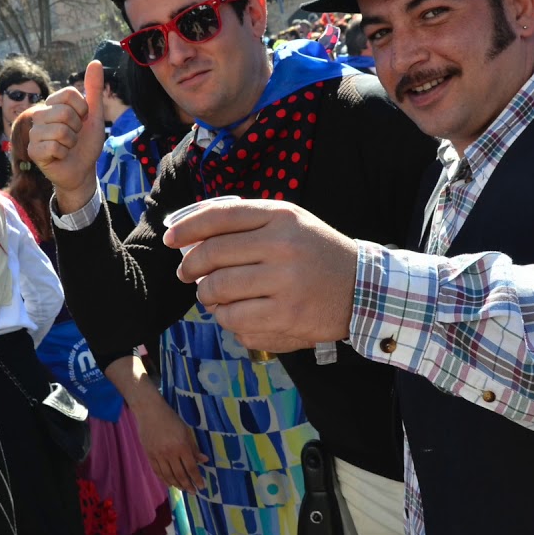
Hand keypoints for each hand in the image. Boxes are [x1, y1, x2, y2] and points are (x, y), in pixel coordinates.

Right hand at [26, 59, 105, 211]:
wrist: (82, 170)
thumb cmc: (86, 142)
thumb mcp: (94, 115)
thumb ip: (93, 89)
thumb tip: (95, 62)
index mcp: (53, 104)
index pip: (69, 93)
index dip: (83, 109)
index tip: (83, 120)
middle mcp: (40, 115)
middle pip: (64, 112)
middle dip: (77, 128)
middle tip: (75, 136)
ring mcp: (34, 133)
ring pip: (59, 131)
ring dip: (71, 142)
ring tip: (68, 146)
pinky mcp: (33, 151)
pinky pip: (52, 147)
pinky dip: (63, 153)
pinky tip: (60, 156)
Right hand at [131, 392, 207, 492]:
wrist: (149, 411)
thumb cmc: (171, 419)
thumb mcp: (186, 431)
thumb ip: (194, 447)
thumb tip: (204, 460)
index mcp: (181, 446)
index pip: (191, 467)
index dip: (197, 479)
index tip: (202, 487)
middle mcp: (170, 453)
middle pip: (180, 474)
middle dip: (188, 485)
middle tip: (193, 492)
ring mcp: (158, 455)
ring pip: (168, 476)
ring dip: (177, 485)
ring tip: (183, 489)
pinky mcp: (149, 455)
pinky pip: (158, 471)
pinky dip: (164, 479)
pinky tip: (170, 483)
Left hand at [164, 199, 355, 352]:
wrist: (362, 289)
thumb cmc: (316, 253)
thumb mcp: (289, 222)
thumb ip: (247, 222)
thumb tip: (193, 232)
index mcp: (280, 216)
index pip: (219, 216)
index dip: (187, 228)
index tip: (171, 240)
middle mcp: (281, 245)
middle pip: (212, 255)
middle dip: (191, 268)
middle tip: (187, 275)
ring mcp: (284, 282)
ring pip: (217, 289)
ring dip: (206, 295)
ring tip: (211, 296)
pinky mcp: (286, 316)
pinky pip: (234, 318)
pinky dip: (225, 317)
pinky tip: (233, 313)